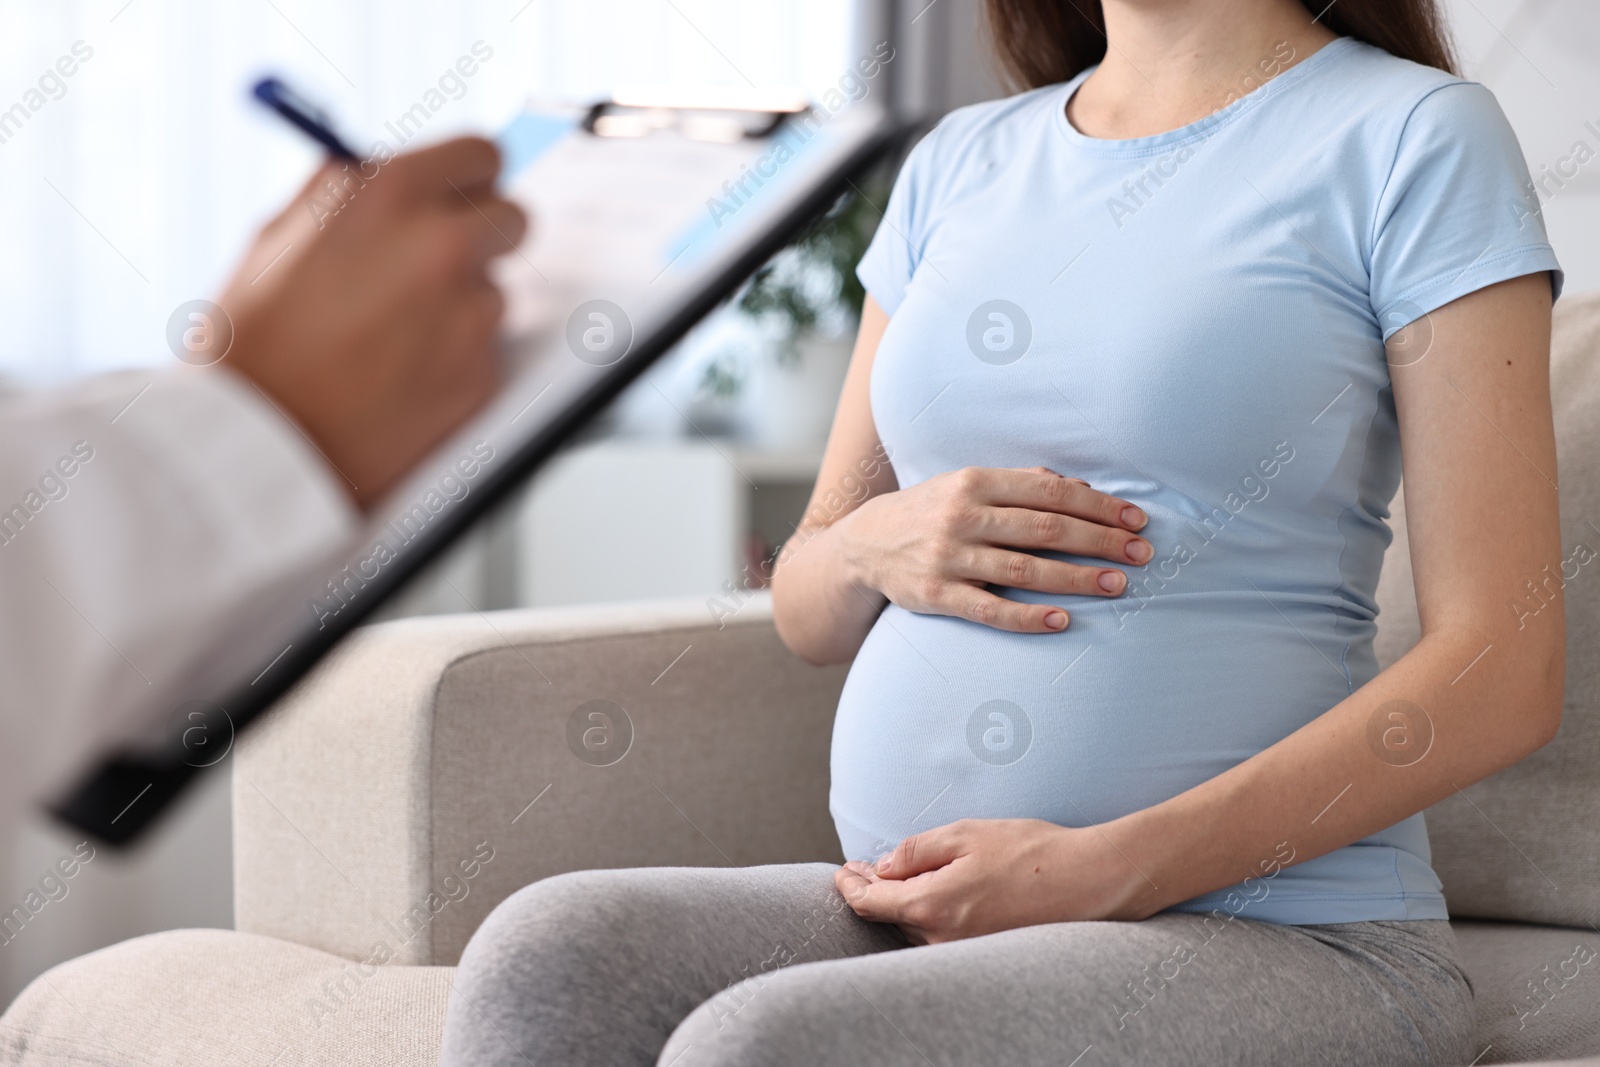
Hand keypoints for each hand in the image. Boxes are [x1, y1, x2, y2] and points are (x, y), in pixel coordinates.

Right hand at [214, 136, 528, 510]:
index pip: (481, 155)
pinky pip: (485, 354)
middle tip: (443, 265)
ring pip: (495, 293)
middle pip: (513, 219)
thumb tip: (384, 171)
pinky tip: (401, 381)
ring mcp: (470, 313)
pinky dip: (456, 364)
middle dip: (483, 238)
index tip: (464, 196)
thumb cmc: (254, 344)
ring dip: (461, 308)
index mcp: (391, 192)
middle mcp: (443, 244)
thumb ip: (346, 195)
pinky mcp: (483, 374)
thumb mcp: (279, 235)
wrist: (258, 442)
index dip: (470, 180)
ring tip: (391, 341)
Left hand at [833, 818, 1154, 944]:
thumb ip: (916, 850)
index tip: (842, 871)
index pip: (871, 902)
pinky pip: (942, 934)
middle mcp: (943, 939)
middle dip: (874, 890)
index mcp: (932, 906)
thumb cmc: (1030, 852)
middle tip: (860, 868)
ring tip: (894, 877)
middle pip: (892, 916)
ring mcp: (964, 952)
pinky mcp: (984, 954)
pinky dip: (928, 914)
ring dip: (902, 903)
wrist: (1090, 881)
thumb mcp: (965, 834)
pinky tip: (935, 893)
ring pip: (918, 926)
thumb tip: (883, 865)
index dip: (850, 885)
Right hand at [838, 466, 1151, 632]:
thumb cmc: (930, 510)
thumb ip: (1020, 484)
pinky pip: (990, 610)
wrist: (864, 544)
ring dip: (1076, 579)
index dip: (1098, 506)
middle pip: (1044, 529)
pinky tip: (1062, 621)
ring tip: (1117, 585)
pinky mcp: (937, 596)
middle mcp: (961, 516)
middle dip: (1099, 541)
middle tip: (1142, 553)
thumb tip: (1079, 489)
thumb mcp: (967, 484)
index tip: (1136, 519)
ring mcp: (948, 558)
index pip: (1050, 493)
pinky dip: (1028, 617)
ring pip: (1024, 570)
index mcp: (974, 481)